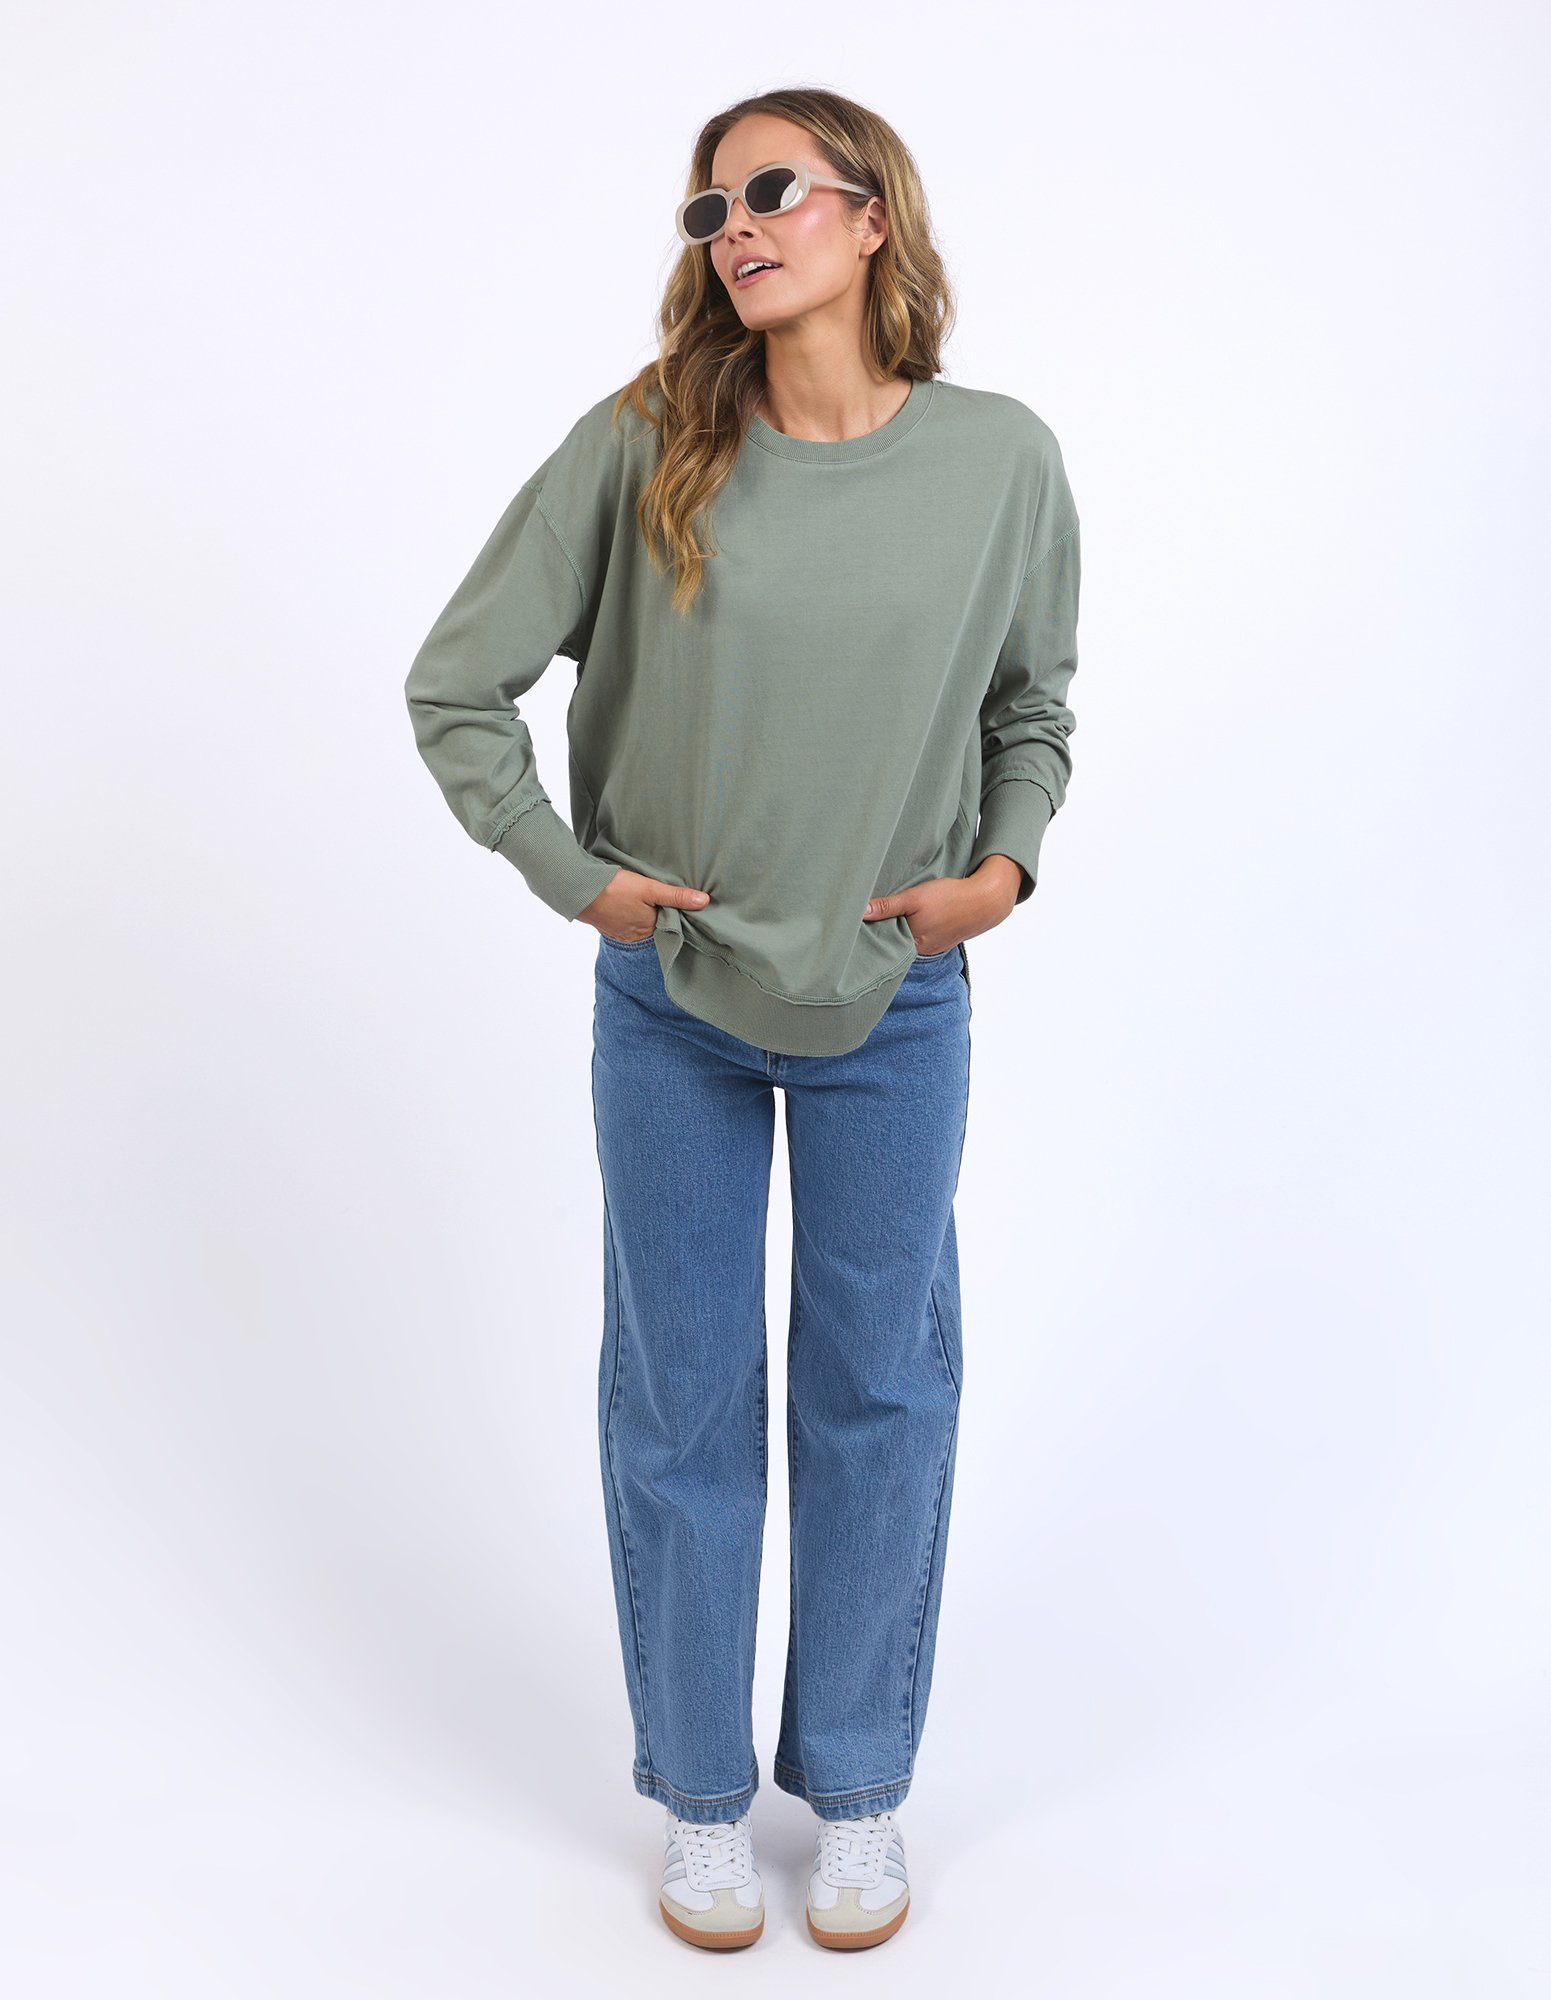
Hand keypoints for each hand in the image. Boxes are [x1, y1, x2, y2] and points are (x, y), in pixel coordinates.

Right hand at [578, 867, 710, 943]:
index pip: (670, 922)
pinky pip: (623, 921)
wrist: (578, 890)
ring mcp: (620, 932)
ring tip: (641, 895)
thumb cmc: (615, 889)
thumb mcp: (650, 888)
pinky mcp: (607, 926)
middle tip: (657, 893)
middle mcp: (636, 936)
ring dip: (641, 911)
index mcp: (649, 929)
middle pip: (654, 922)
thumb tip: (704, 902)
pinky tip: (625, 900)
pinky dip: (627, 913)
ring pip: (638, 922)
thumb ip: (677, 896)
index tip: (674, 898)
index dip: (674, 910)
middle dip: (657, 910)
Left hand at [863, 855, 1023, 954]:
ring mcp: (932, 946)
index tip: (855, 930)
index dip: (870, 938)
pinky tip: (912, 919)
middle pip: (894, 944)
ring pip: (907, 940)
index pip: (882, 946)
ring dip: (899, 930)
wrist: (985, 901)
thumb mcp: (914, 898)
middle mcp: (921, 950)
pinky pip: (921, 937)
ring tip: (887, 918)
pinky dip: (914, 929)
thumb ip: (888, 906)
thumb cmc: (949, 898)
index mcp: (912, 943)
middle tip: (865, 923)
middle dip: (882, 935)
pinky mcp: (941, 939)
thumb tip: (861, 912)